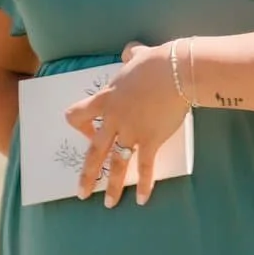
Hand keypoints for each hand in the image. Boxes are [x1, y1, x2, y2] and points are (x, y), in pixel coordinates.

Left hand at [67, 43, 190, 207]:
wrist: (176, 72)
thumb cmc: (156, 62)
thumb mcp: (136, 55)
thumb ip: (130, 56)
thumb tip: (132, 50)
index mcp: (104, 99)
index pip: (77, 115)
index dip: (79, 125)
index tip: (88, 131)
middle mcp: (112, 120)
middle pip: (92, 152)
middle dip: (87, 174)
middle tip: (81, 192)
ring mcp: (130, 132)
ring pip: (116, 164)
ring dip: (112, 186)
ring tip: (108, 204)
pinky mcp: (151, 140)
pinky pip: (146, 167)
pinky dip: (146, 184)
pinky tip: (144, 199)